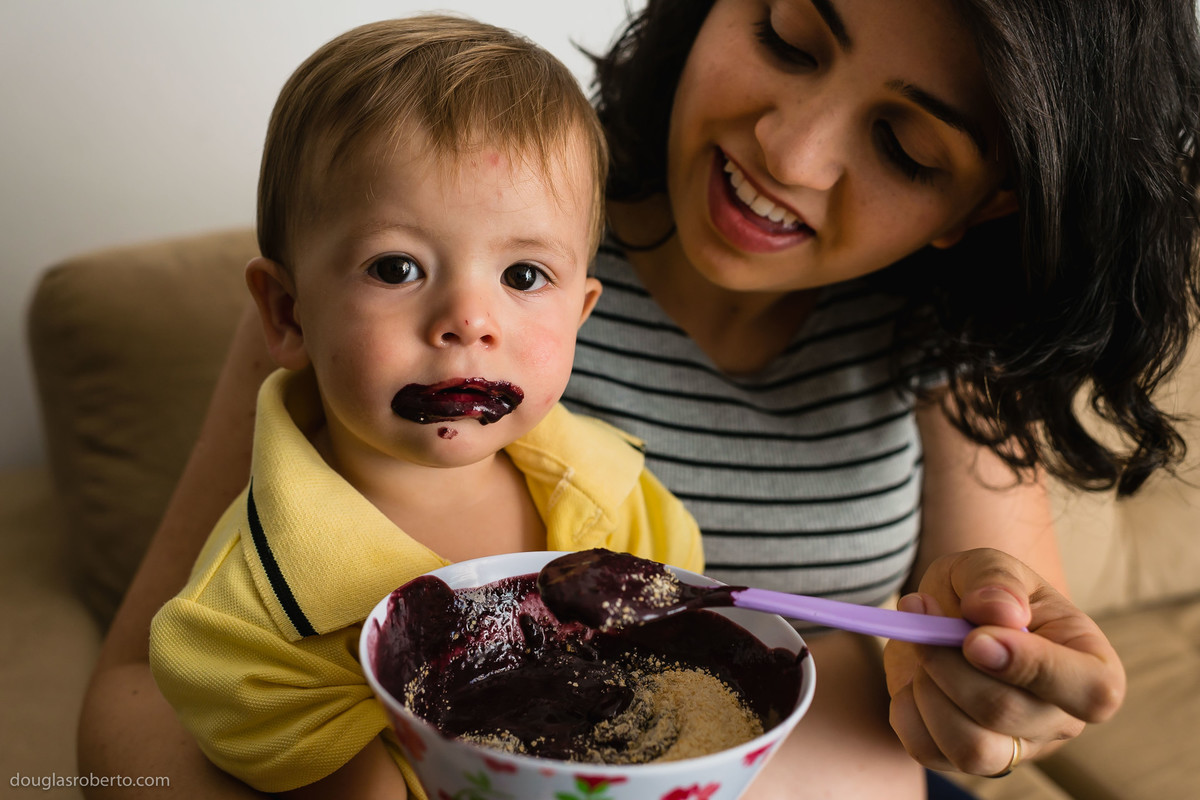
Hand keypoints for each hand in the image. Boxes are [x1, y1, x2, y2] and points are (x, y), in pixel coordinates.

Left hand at [884, 548, 1124, 775]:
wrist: (948, 616)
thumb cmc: (985, 592)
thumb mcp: (990, 565)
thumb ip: (996, 580)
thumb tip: (1002, 612)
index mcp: (1091, 666)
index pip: (1092, 692)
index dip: (1033, 667)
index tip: (975, 637)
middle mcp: (1060, 718)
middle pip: (1007, 714)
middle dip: (950, 663)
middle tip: (926, 616)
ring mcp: (1016, 747)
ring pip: (972, 748)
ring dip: (928, 689)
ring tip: (923, 649)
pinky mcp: (967, 759)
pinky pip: (929, 750)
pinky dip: (906, 708)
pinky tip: (914, 676)